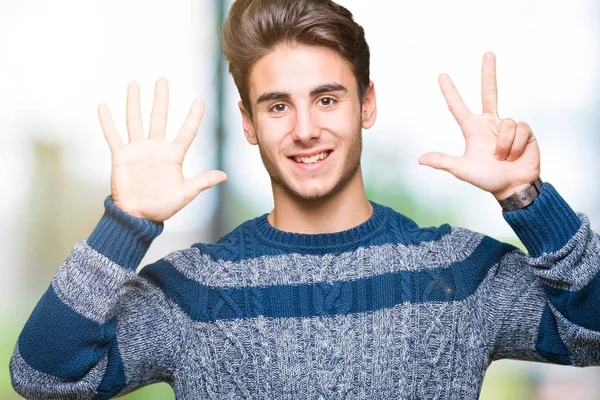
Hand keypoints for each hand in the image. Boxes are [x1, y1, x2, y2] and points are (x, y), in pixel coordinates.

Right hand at [97, 78, 226, 221]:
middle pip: (159, 118)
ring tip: (134, 84)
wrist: (138, 216)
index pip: (186, 131)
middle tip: (162, 80)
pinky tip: (104, 106)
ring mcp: (138, 150)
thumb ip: (202, 181)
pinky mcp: (121, 156)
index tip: (200, 101)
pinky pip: (113, 135)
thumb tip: (223, 176)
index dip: (193, 116)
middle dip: (161, 99)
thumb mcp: (186, 193)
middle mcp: (156, 148)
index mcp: (173, 155)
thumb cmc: (162, 207)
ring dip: (134, 102)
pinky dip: (107, 122)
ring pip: (136, 120)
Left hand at [418, 52, 539, 199]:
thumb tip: (420, 159)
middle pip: (489, 92)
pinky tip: (515, 155)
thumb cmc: (487, 178)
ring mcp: (507, 126)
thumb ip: (443, 162)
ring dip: (503, 146)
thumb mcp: (462, 169)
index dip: (450, 91)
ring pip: (505, 123)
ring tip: (502, 158)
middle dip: (488, 72)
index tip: (441, 76)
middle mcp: (490, 123)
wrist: (513, 187)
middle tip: (488, 53)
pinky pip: (518, 130)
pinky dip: (514, 146)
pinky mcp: (524, 131)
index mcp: (472, 129)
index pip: (458, 107)